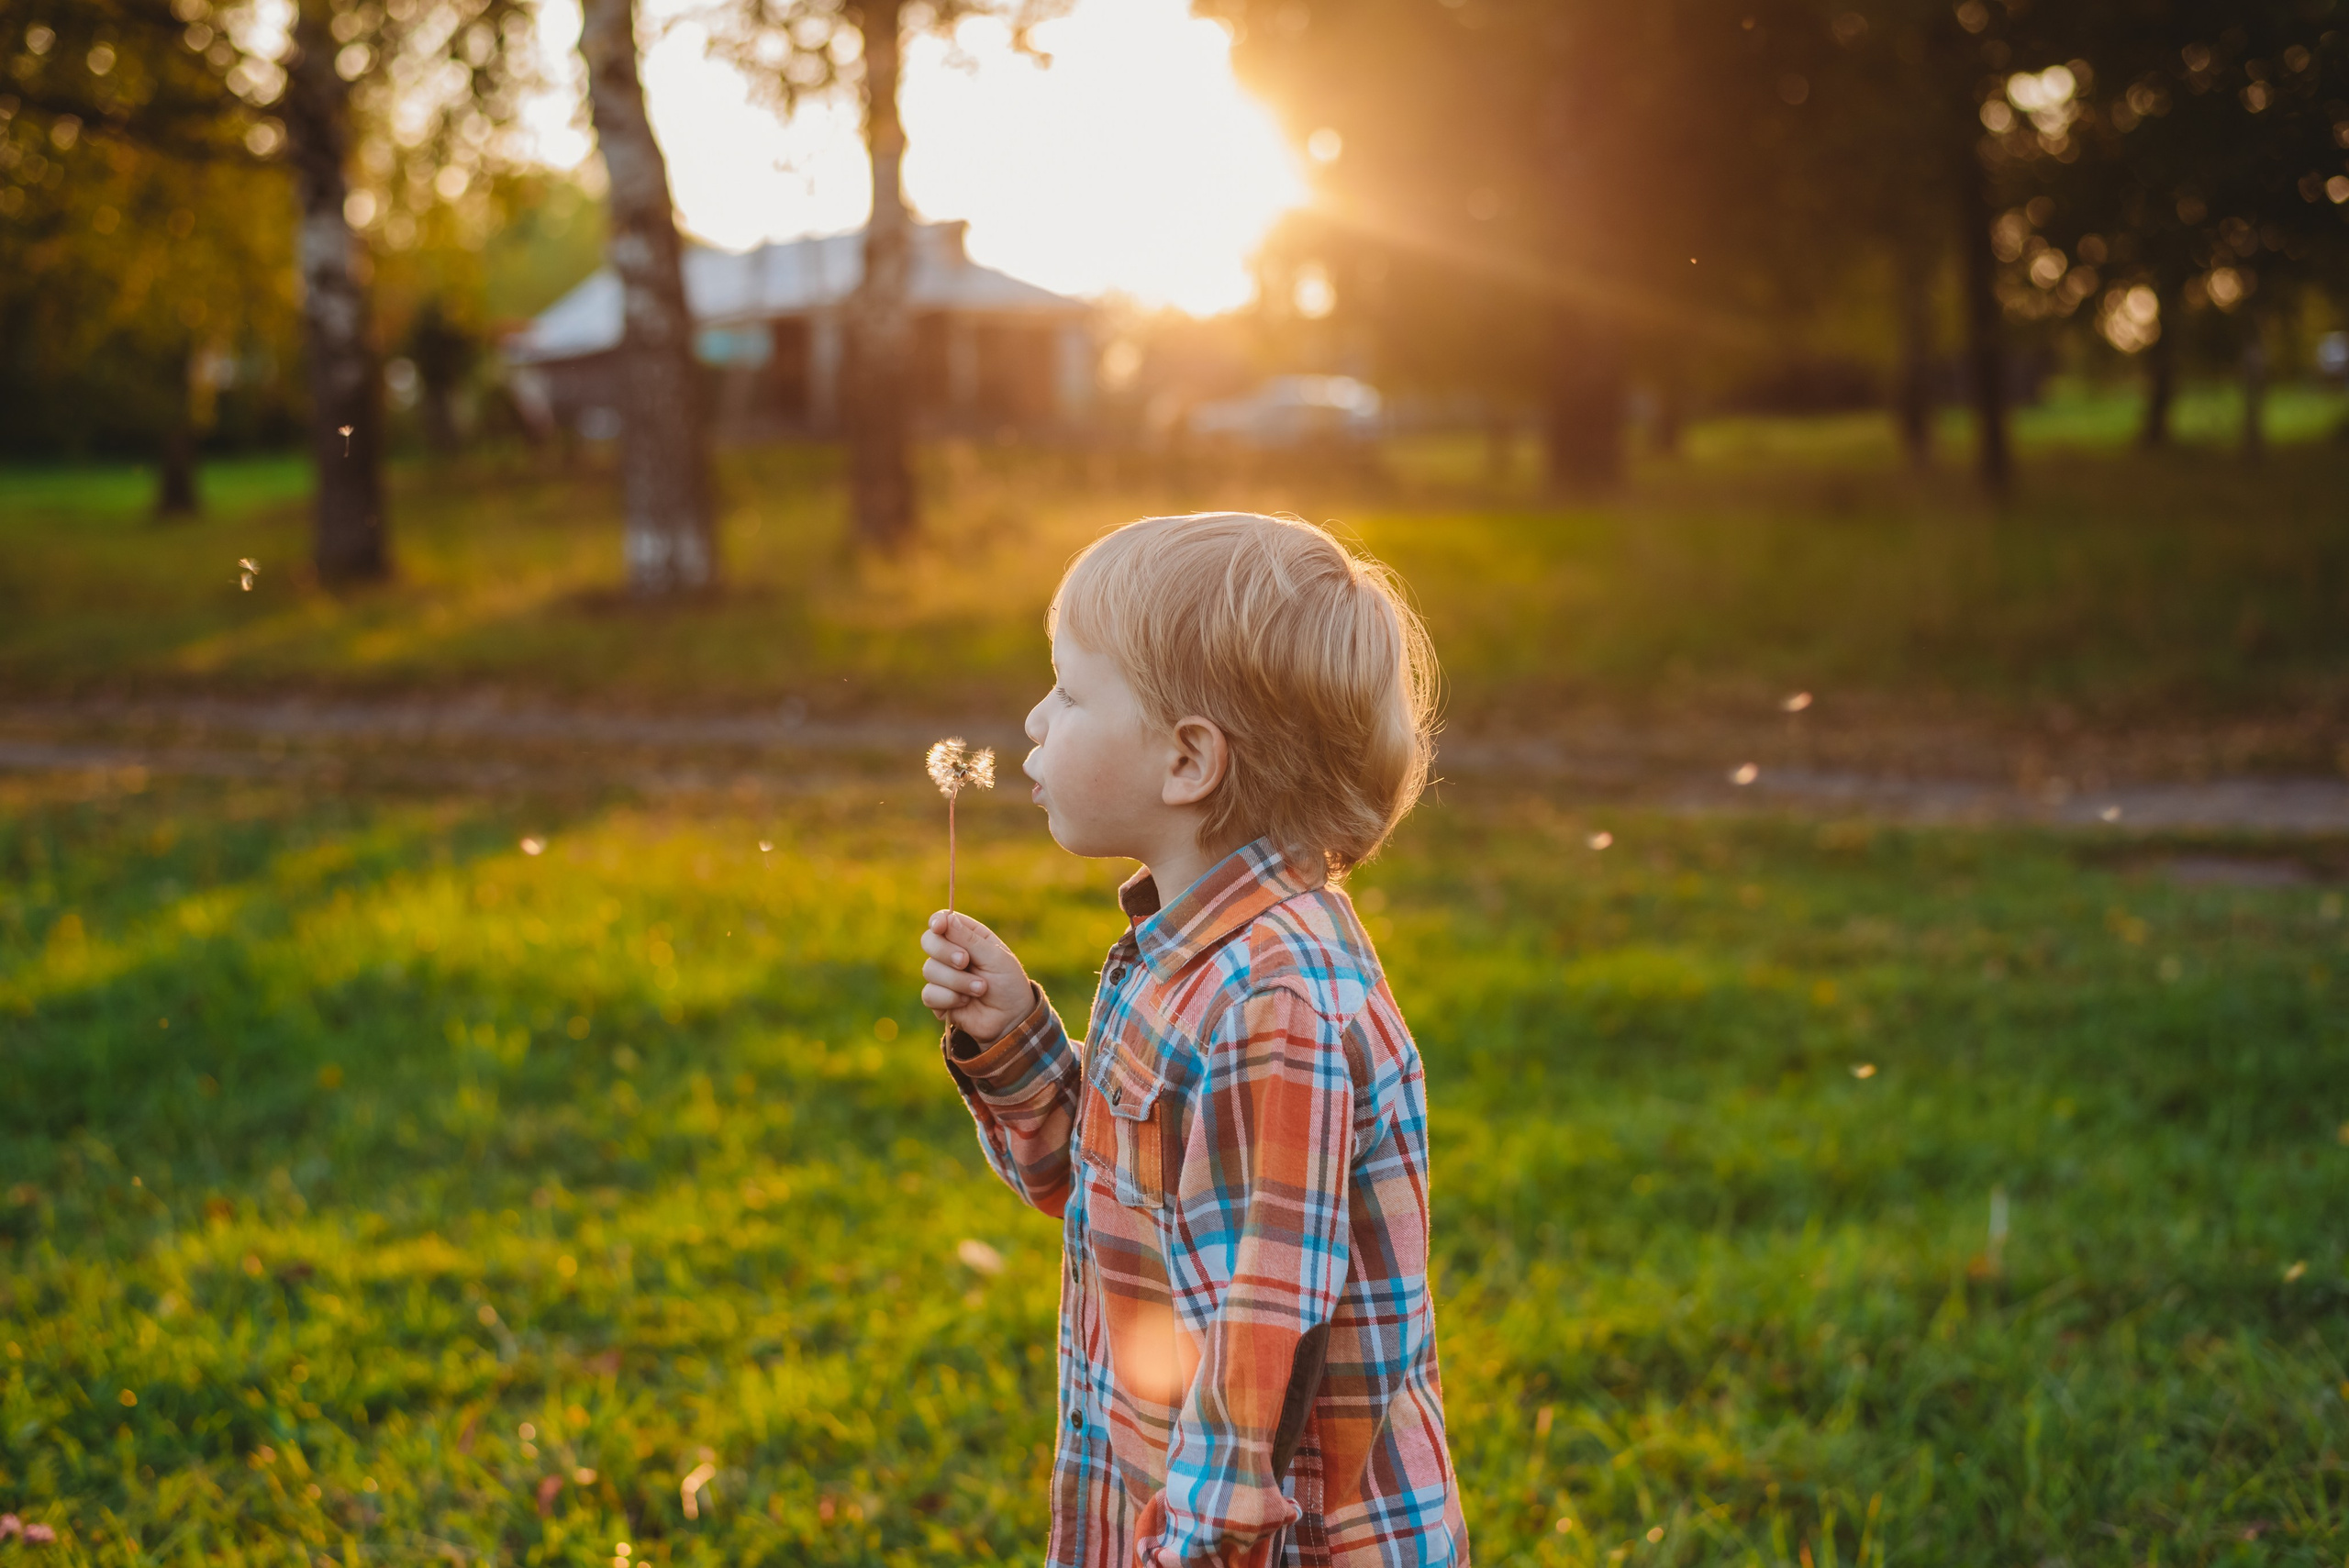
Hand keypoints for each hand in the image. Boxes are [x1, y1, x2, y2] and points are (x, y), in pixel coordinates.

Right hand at [919, 910, 1032, 1043]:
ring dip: (957, 981)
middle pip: (929, 941)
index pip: (943, 920)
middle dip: (945, 952)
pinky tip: (966, 1002)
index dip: (937, 922)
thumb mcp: (996, 958)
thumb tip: (946, 918)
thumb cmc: (1009, 984)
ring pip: (929, 969)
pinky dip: (950, 998)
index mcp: (969, 936)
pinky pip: (929, 994)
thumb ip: (970, 939)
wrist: (1011, 1020)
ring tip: (980, 989)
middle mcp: (952, 953)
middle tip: (965, 962)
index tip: (939, 927)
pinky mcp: (938, 999)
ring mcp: (943, 976)